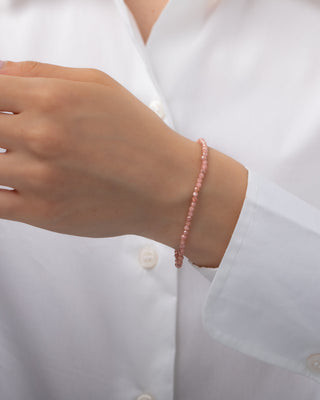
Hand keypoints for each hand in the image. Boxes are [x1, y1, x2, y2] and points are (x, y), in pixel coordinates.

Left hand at [0, 61, 196, 238]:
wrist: (166, 186)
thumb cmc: (138, 135)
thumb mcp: (99, 85)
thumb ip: (42, 72)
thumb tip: (0, 73)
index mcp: (51, 99)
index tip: (7, 110)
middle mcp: (39, 136)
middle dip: (1, 129)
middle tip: (21, 137)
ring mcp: (37, 178)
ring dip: (2, 159)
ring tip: (27, 159)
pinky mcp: (40, 213)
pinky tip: (14, 183)